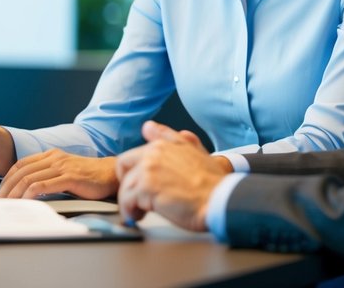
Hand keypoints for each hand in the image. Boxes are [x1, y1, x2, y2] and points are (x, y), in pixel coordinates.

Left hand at [0, 149, 118, 199]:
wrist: (111, 174)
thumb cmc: (89, 176)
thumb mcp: (65, 171)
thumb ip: (49, 175)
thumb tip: (29, 190)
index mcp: (51, 155)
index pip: (21, 164)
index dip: (7, 177)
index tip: (0, 191)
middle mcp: (54, 158)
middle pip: (22, 171)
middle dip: (7, 187)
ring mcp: (61, 167)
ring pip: (30, 178)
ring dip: (16, 192)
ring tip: (9, 203)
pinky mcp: (69, 177)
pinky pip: (44, 185)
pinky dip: (31, 193)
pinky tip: (26, 201)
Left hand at [116, 121, 230, 231]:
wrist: (220, 199)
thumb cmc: (213, 182)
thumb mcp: (195, 151)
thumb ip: (172, 139)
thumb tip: (149, 127)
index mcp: (164, 145)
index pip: (135, 152)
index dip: (132, 169)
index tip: (135, 180)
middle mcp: (153, 153)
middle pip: (123, 165)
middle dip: (126, 181)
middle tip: (135, 196)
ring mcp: (148, 170)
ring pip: (125, 185)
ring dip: (129, 201)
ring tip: (139, 211)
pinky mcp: (146, 188)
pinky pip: (127, 201)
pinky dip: (130, 211)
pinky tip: (139, 217)